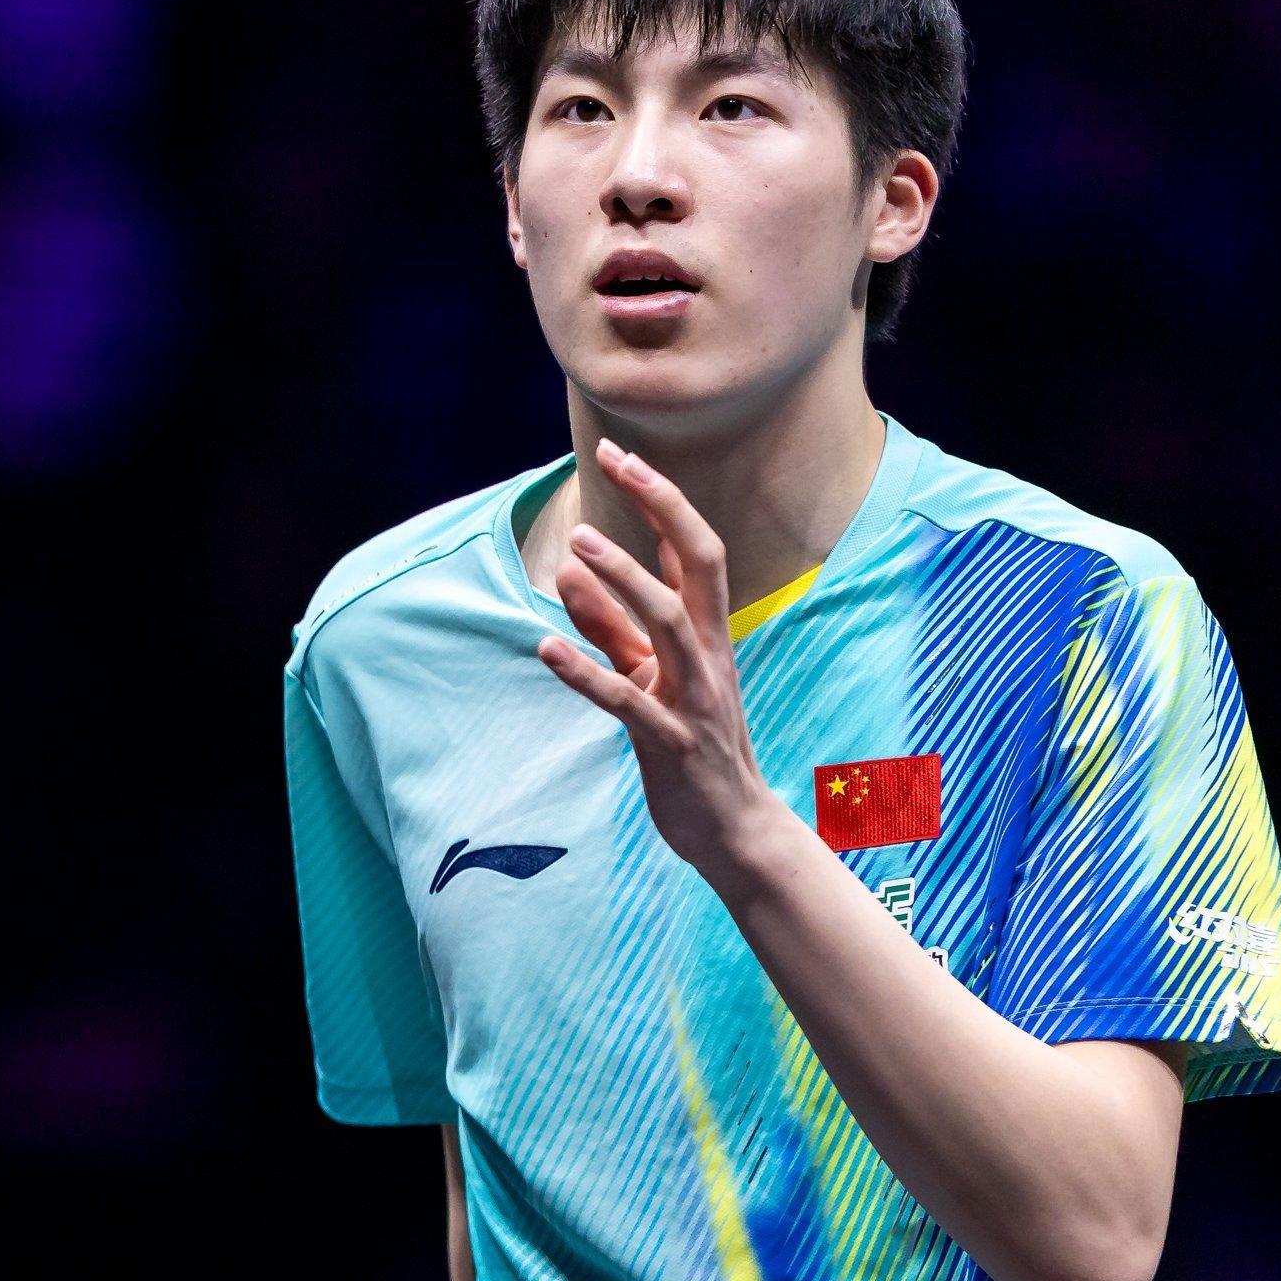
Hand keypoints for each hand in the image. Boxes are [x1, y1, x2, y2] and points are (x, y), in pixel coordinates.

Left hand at [536, 436, 778, 878]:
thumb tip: (570, 570)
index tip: (618, 453)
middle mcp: (710, 654)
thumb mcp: (649, 674)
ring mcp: (695, 697)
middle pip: (699, 563)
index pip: (694, 548)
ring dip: (624, 581)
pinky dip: (586, 673)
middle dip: (662, 507)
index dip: (661, 497)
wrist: (734, 827)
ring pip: (668, 622)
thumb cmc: (691, 742)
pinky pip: (627, 701)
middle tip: (616, 461)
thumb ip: (610, 625)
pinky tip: (545, 651)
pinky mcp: (670, 743)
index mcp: (709, 632)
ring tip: (579, 546)